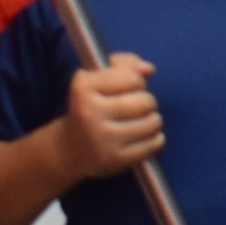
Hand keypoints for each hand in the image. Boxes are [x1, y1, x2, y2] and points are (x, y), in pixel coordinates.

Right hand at [51, 54, 161, 184]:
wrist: (69, 148)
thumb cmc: (89, 106)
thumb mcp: (96, 78)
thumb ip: (124, 65)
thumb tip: (150, 69)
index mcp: (83, 87)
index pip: (132, 77)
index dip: (136, 81)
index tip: (128, 88)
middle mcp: (90, 112)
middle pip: (145, 101)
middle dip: (147, 101)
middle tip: (137, 106)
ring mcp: (102, 139)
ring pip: (151, 123)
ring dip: (154, 119)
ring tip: (144, 120)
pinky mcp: (114, 159)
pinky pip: (151, 144)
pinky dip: (156, 138)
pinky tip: (147, 136)